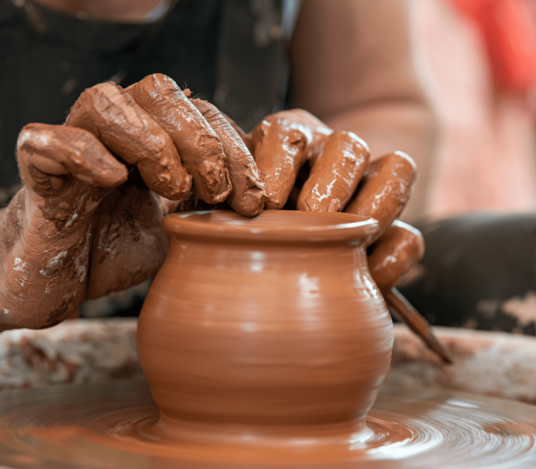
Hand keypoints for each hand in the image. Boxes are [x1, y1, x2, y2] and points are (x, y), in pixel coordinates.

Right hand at [0, 74, 238, 328]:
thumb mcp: (189, 228)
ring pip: (107, 100)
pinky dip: (85, 153)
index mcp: (159, 132)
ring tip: (171, 189)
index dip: (235, 151)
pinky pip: (49, 138)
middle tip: (215, 193)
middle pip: (161, 92)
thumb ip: (221, 205)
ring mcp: (76, 140)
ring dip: (151, 142)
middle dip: (201, 142)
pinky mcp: (38, 165)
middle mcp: (119, 126)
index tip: (254, 201)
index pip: (204, 113)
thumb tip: (269, 197)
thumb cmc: (128, 246)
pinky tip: (113, 180)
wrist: (68, 278)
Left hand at [203, 107, 424, 295]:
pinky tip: (367, 273)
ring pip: (397, 170)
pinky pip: (411, 236)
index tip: (261, 204)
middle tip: (309, 217)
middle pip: (348, 145)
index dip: (275, 165)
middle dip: (330, 181)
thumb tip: (181, 223)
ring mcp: (371, 191)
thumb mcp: (219, 212)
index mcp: (285, 144)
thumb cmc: (243, 234)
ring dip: (375, 205)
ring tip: (350, 240)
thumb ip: (206, 212)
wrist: (284, 261)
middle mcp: (332, 157)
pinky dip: (393, 257)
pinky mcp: (397, 230)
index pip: (284, 134)